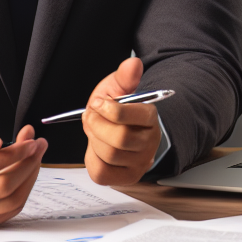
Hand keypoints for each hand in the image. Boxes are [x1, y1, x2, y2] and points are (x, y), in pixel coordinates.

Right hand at [0, 111, 46, 229]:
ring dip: (30, 178)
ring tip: (36, 156)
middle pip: (2, 188)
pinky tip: (27, 172)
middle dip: (27, 165)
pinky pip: (10, 210)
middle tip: (38, 146)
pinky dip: (24, 190)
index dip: (14, 153)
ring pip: (10, 202)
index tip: (30, 142)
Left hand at [83, 56, 160, 185]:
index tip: (98, 103)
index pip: (137, 115)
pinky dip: (91, 158)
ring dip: (93, 140)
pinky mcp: (124, 178)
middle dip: (97, 125)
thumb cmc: (116, 109)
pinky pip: (101, 172)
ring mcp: (139, 163)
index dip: (111, 109)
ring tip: (94, 130)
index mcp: (151, 118)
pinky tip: (96, 147)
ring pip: (109, 155)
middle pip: (121, 138)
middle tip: (91, 117)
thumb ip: (125, 76)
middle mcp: (150, 143)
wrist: (115, 129)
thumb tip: (133, 63)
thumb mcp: (118, 88)